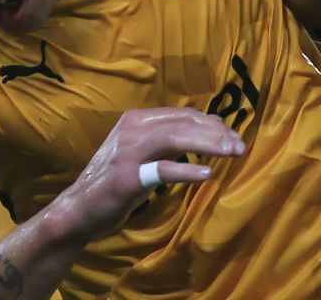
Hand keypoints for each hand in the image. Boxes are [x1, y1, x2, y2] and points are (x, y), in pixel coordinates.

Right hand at [48, 108, 244, 240]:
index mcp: (137, 120)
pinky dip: (187, 169)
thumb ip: (169, 140)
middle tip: (240, 147)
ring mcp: (128, 152)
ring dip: (208, 144)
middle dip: (216, 133)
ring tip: (232, 153)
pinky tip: (207, 174)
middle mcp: (132, 129)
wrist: (80, 208)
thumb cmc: (115, 180)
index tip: (233, 136)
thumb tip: (210, 131)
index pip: (183, 114)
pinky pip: (162, 169)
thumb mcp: (142, 152)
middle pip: (183, 122)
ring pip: (175, 138)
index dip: (211, 123)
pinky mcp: (127, 177)